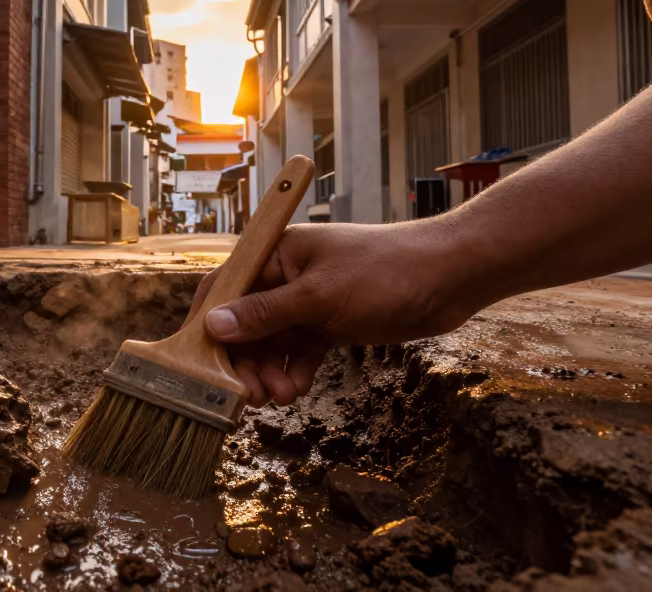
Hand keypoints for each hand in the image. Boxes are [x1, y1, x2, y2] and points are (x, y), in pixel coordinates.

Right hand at [184, 220, 483, 406]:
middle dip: (245, 360)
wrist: (450, 277)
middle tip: (250, 395)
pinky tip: (297, 389)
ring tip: (282, 397)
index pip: (223, 288)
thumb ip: (266, 314)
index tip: (201, 364)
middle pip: (244, 324)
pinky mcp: (329, 323)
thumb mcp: (320, 296)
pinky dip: (295, 371)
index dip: (208, 325)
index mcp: (275, 255)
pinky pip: (298, 351)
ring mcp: (307, 302)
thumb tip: (214, 326)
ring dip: (271, 371)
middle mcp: (285, 277)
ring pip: (271, 343)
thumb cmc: (385, 271)